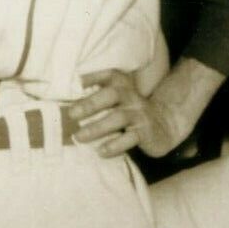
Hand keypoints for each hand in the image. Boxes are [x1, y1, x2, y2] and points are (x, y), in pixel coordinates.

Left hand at [69, 68, 187, 158]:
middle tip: (71, 114)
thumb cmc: (131, 111)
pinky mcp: (146, 132)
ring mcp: (140, 114)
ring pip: (119, 118)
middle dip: (90, 103)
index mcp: (123, 85)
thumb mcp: (119, 99)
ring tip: (78, 137)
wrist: (165, 124)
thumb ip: (98, 97)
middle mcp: (131, 97)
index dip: (93, 77)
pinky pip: (130, 138)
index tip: (75, 83)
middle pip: (112, 94)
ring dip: (97, 127)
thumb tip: (63, 104)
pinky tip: (100, 152)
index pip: (109, 75)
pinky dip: (115, 145)